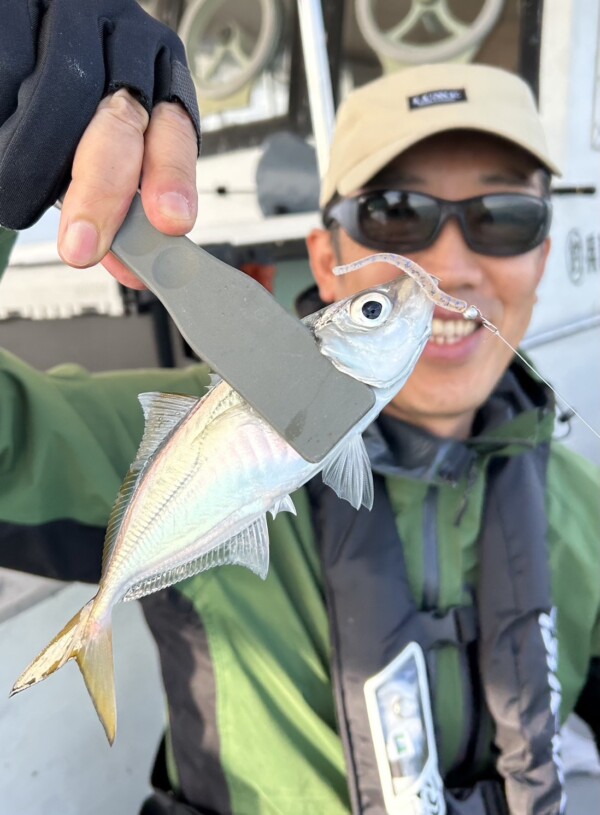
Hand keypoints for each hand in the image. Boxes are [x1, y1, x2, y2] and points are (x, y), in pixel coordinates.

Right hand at [0, 0, 200, 287]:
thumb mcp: (106, 157)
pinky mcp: (26, 10)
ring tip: (20, 199)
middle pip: (124, 118)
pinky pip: (13, 70)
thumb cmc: (72, 112)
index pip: (177, 131)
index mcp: (163, 79)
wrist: (22, 42)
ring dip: (39, 162)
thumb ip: (122, 206)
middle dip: (104, 190)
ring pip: (64, 95)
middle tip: (84, 246)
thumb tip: (128, 264)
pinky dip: (6, 122)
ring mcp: (78, 21)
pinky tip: (7, 144)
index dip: (173, 177)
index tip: (170, 223)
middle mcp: (131, 44)